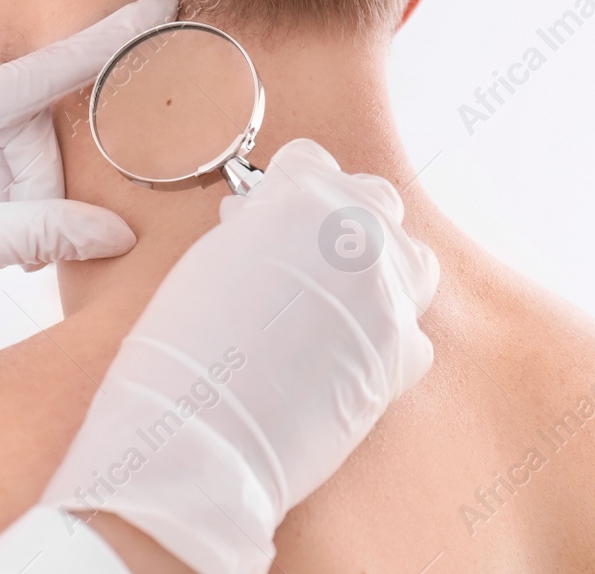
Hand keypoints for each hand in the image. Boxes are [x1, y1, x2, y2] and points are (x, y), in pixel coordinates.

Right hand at [39, 138, 439, 573]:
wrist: (199, 432)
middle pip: (375, 200)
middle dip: (344, 219)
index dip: (288, 189)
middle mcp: (356, 234)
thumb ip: (252, 228)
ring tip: (340, 305)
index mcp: (300, 198)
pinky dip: (386, 340)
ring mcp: (388, 294)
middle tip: (308, 257)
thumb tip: (262, 224)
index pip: (312, 162)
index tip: (273, 217)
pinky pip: (411, 331)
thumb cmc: (182, 346)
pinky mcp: (403, 354)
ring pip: (411, 260)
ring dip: (382, 273)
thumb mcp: (210, 258)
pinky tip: (347, 359)